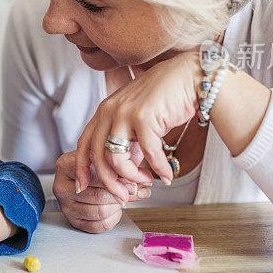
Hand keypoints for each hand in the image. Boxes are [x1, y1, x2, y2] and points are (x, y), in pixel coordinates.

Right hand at [54, 150, 151, 232]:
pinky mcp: (72, 221)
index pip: (94, 175)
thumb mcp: (106, 156)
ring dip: (117, 207)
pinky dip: (112, 218)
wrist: (85, 172)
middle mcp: (60, 186)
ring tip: (124, 198)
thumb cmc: (96, 162)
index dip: (118, 181)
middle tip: (136, 191)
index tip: (134, 182)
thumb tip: (143, 187)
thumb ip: (121, 169)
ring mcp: (65, 206)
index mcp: (65, 165)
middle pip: (98, 196)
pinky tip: (116, 208)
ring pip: (99, 212)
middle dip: (121, 195)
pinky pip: (98, 226)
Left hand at [75, 52, 200, 202]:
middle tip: (122, 196)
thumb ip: (128, 140)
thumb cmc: (167, 97)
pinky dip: (158, 169)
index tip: (84, 186)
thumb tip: (126, 169)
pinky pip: (148, 154)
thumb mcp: (139, 118)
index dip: (82, 167)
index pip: (84, 142)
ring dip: (132, 177)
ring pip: (116, 159)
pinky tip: (167, 175)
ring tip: (147, 181)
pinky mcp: (144, 117)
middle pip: (97, 156)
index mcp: (105, 110)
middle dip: (109, 182)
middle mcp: (109, 110)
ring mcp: (125, 113)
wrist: (190, 76)